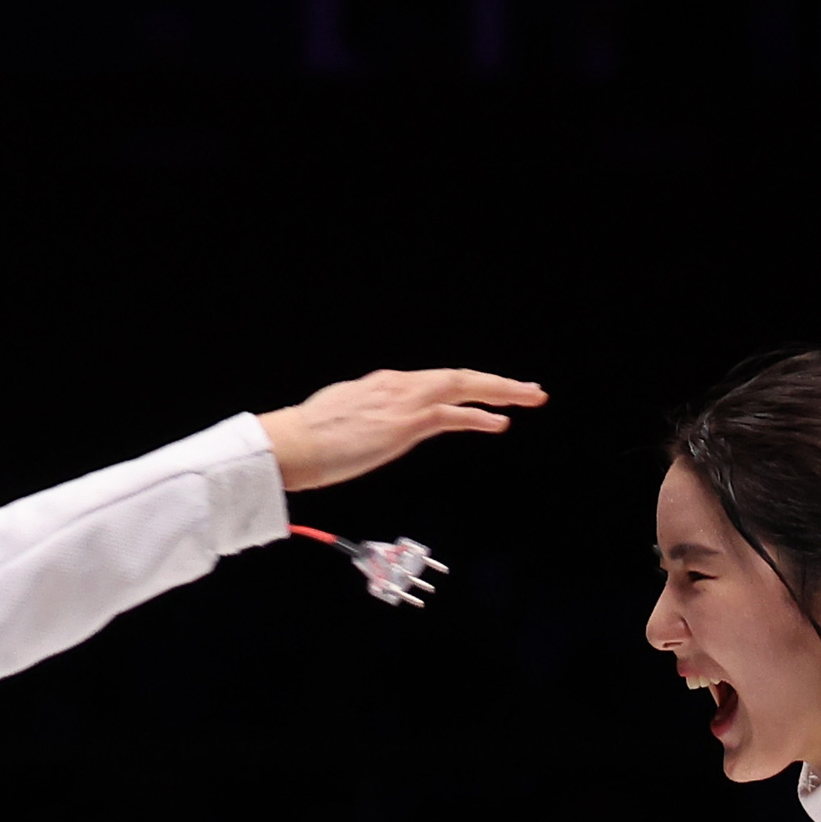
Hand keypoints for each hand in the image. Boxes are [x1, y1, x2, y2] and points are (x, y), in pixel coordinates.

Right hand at [255, 368, 543, 491]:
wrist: (291, 444)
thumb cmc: (305, 440)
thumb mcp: (339, 418)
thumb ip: (363, 418)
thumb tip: (367, 428)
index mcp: (382, 386)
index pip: (434, 383)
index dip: (465, 388)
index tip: (486, 394)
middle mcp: (398, 386)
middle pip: (458, 377)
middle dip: (498, 383)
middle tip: (529, 390)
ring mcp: (403, 402)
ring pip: (464, 387)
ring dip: (501, 391)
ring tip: (529, 397)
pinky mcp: (405, 424)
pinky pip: (452, 414)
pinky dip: (479, 416)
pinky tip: (501, 421)